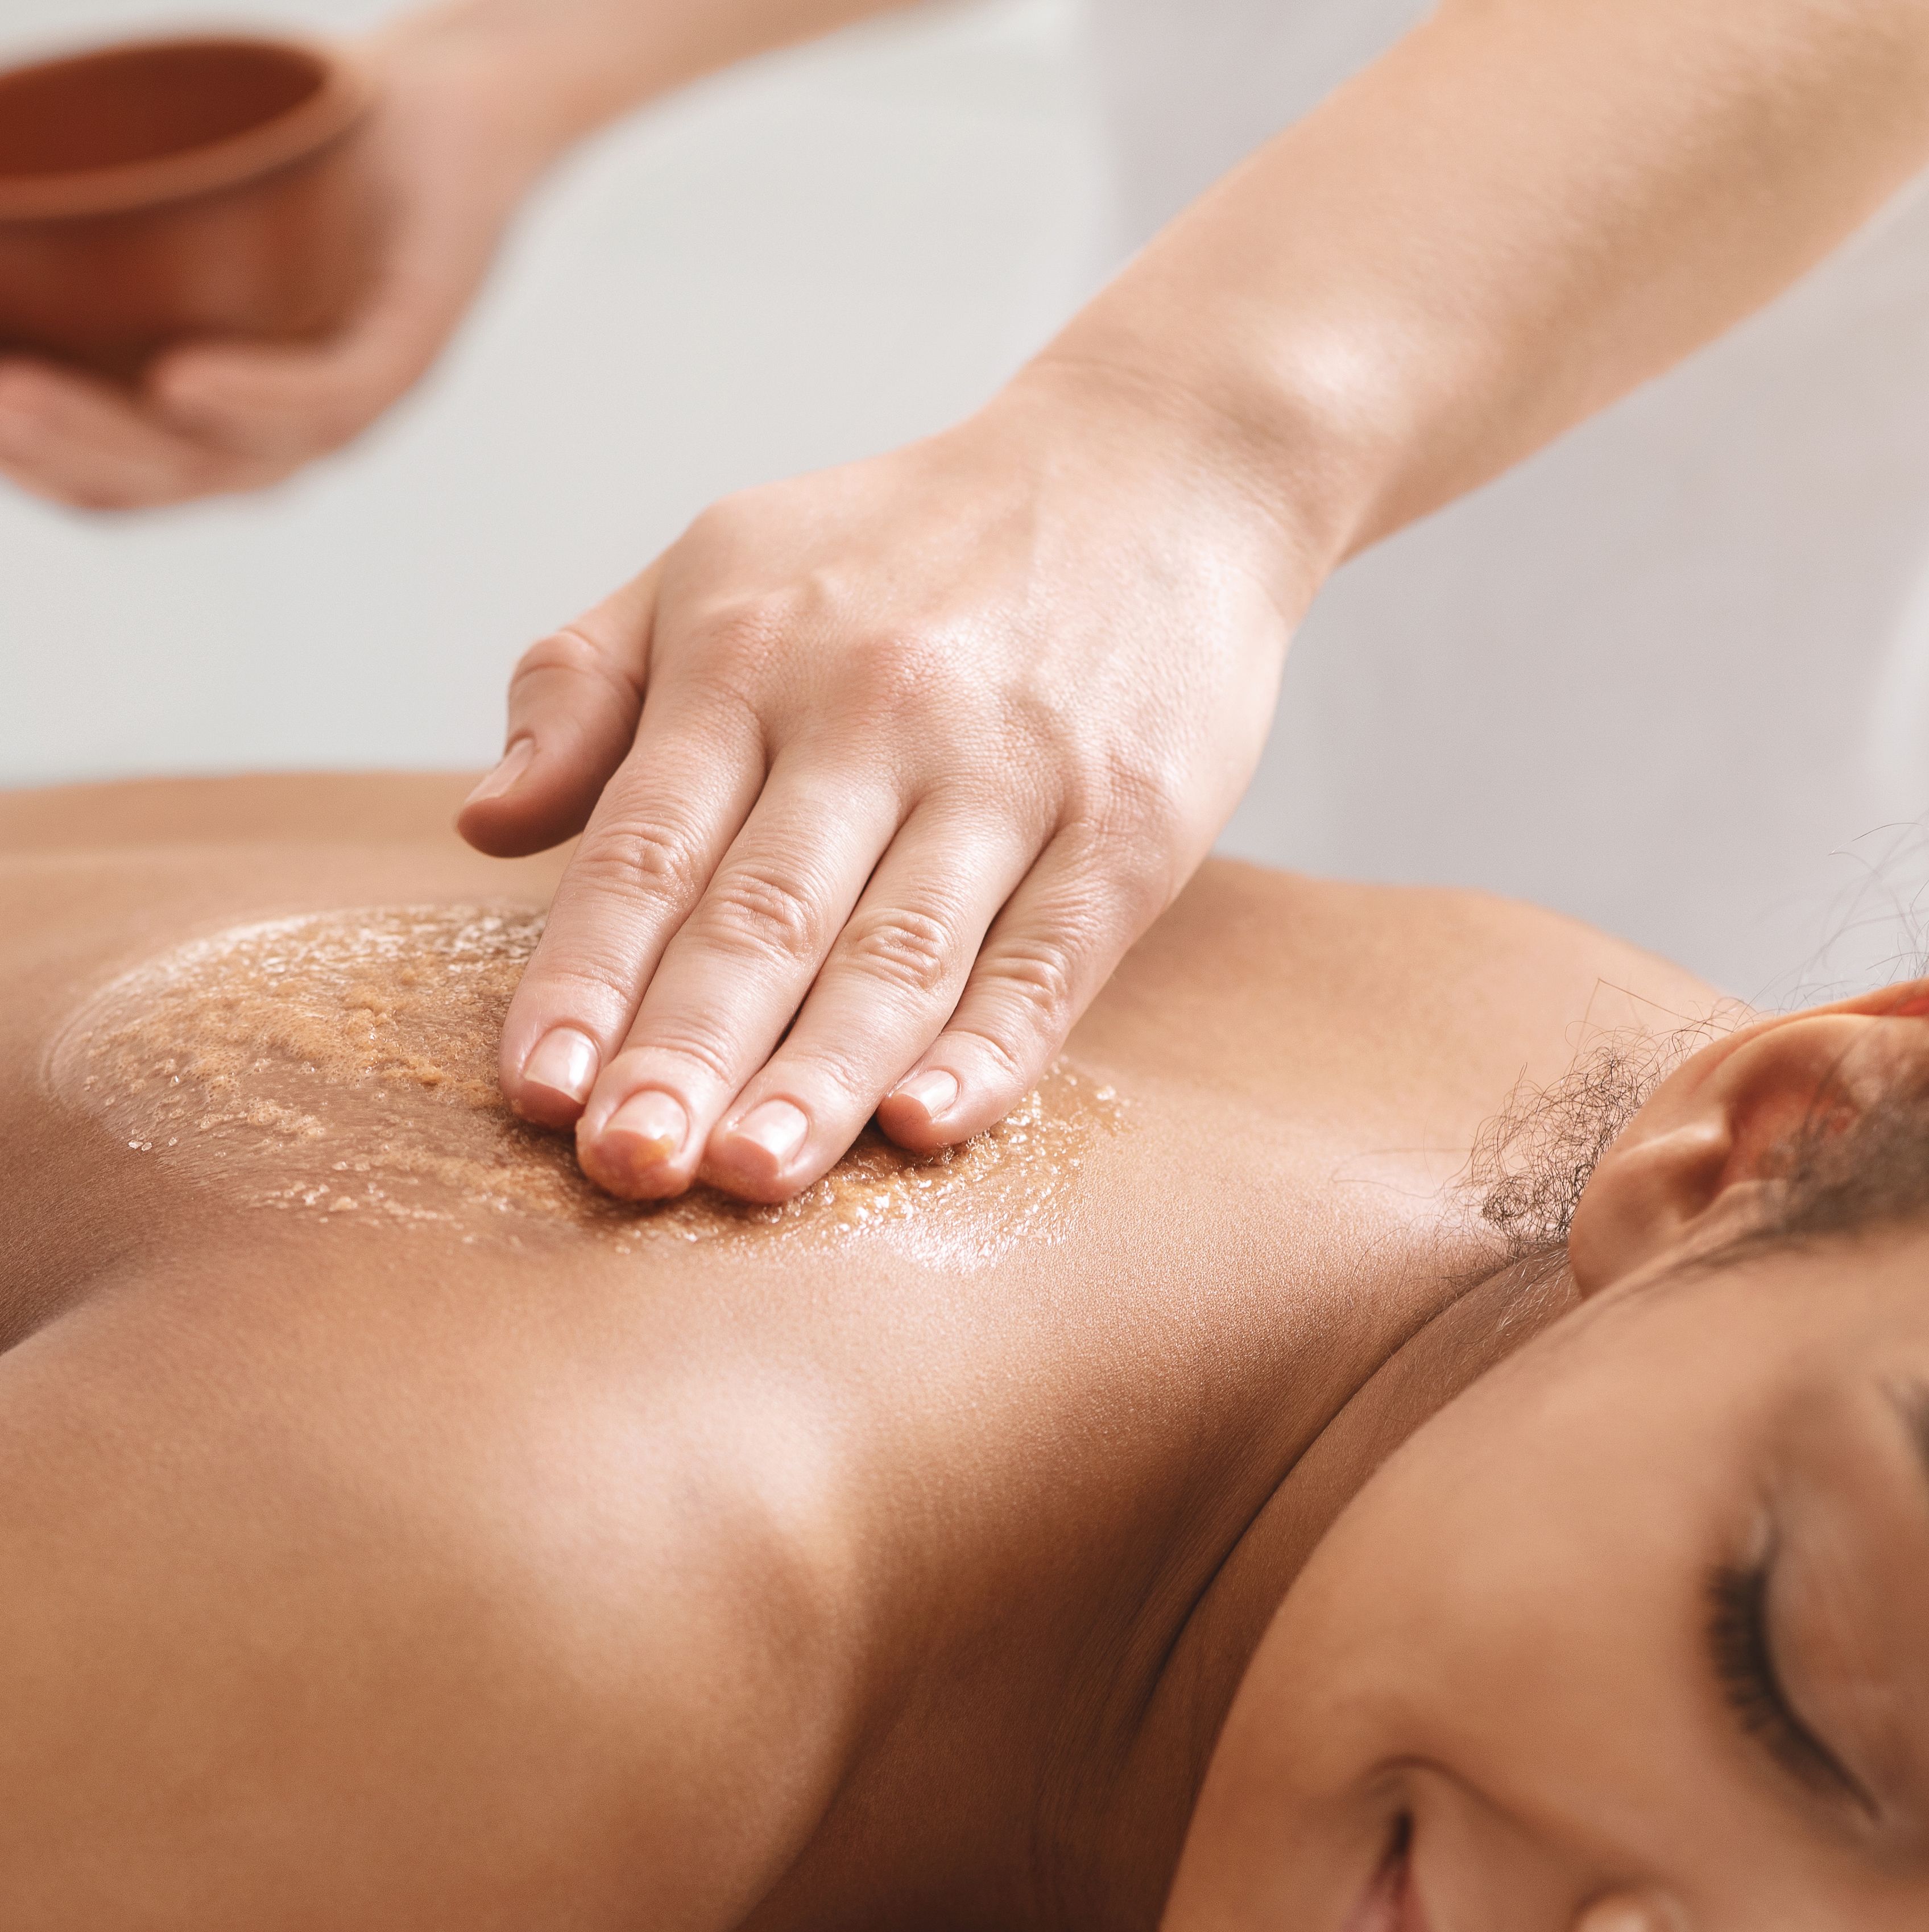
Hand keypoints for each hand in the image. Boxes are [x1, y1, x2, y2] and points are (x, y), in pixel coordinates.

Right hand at [0, 19, 551, 508]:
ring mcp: (351, 403)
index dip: (32, 465)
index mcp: (222, 420)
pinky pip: (332, 392)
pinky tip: (178, 382)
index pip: (115, 479)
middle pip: (157, 475)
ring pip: (230, 451)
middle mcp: (284, 433)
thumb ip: (88, 247)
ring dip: (114, 429)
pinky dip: (257, 394)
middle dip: (50, 445)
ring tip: (18, 395)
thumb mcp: (173, 210)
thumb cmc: (301, 164)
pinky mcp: (408, 352)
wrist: (447, 119)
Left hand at [455, 368, 1309, 1200]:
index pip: (646, 845)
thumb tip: (481, 827)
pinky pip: (1048, 959)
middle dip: (687, 1050)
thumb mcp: (721, 558)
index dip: (585, 975)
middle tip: (626, 1169)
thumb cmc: (914, 540)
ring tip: (748, 1180)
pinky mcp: (1126, 825)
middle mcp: (873, 711)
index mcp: (748, 651)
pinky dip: (989, 1048)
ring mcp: (1009, 772)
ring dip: (820, 1075)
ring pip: (899, 951)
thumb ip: (586, 685)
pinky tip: (925, 1127)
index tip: (534, 1091)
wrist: (1158, 465)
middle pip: (763, 913)